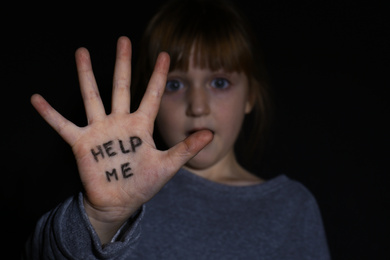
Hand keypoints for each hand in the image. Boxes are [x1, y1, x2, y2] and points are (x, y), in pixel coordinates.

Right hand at [31, 36, 212, 242]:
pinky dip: (49, 114)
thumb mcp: (168, 165)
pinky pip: (63, 125)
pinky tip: (36, 99)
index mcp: (140, 126)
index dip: (158, 75)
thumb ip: (186, 149)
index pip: (151, 95)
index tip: (165, 55)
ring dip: (86, 75)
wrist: (120, 201)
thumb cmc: (143, 183)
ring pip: (92, 97)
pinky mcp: (83, 143)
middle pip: (120, 86)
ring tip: (81, 52)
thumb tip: (210, 134)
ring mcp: (100, 130)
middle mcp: (120, 122)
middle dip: (122, 63)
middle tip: (123, 39)